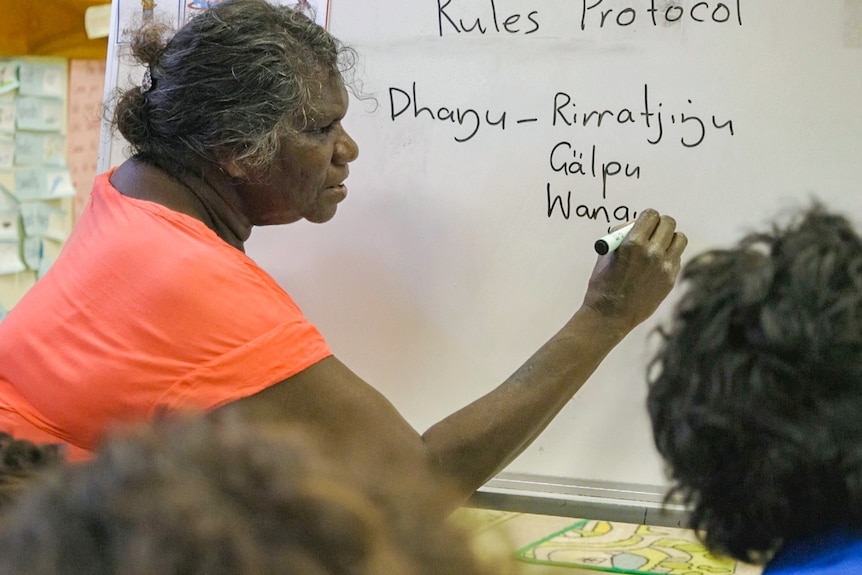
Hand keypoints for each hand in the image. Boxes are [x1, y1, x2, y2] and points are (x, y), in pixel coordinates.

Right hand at [581, 209, 686, 329]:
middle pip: (668, 223)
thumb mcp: (606, 253)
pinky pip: (677, 257)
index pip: (651, 215)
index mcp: (632, 243)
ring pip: (679, 238)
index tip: (643, 223)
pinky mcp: (670, 279)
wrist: (609, 315)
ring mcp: (664, 267)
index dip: (646, 217)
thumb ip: (622, 234)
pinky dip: (669, 255)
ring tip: (658, 245)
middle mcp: (652, 252)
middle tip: (651, 231)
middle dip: (658, 224)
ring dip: (669, 238)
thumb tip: (636, 222)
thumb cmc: (603, 283)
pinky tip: (656, 263)